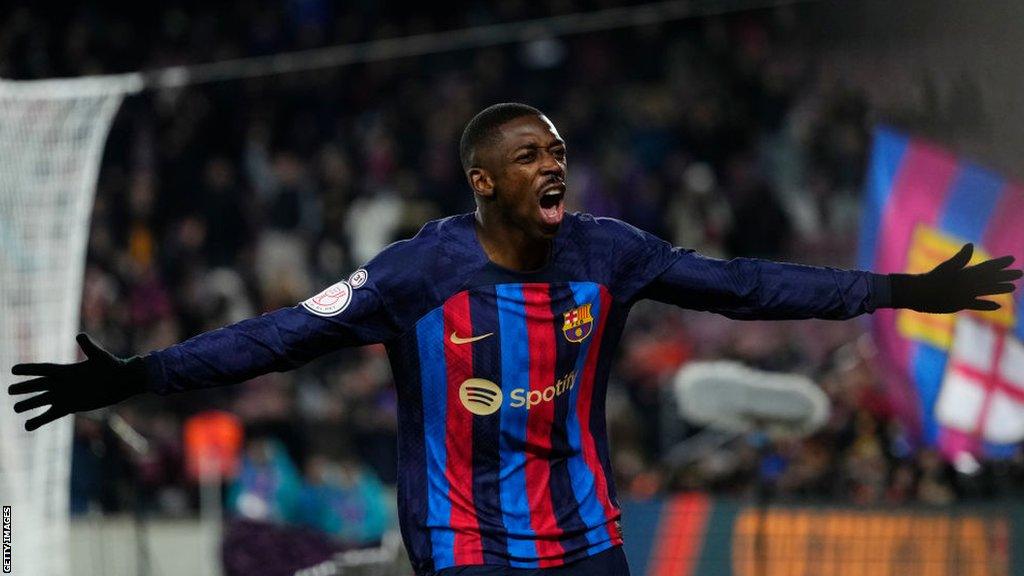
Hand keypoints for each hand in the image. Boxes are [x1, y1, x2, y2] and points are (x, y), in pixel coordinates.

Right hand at [8, 333, 148, 430]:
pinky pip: (50, 415)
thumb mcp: (99, 357)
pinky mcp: (69, 407)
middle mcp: (62, 383)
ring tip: (15, 408)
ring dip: (29, 405)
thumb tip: (80, 336)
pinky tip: (28, 426)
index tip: (13, 370)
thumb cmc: (112, 366)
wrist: (121, 382)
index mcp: (66, 370)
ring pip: (41, 401)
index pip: (43, 369)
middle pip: (38, 385)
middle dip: (24, 388)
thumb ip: (89, 347)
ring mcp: (64, 396)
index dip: (28, 370)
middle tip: (9, 390)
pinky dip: (40, 420)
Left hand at [891, 243, 1022, 312]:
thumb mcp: (947, 268)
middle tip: (1020, 273)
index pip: (987, 267)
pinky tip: (998, 305)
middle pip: (991, 278)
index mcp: (967, 272)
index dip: (999, 264)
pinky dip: (987, 305)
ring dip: (999, 289)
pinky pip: (977, 305)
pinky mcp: (961, 303)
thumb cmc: (932, 280)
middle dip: (1005, 275)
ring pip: (987, 291)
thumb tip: (971, 245)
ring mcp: (966, 293)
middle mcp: (968, 282)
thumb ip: (960, 258)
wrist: (919, 294)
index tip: (1011, 259)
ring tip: (1013, 287)